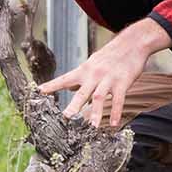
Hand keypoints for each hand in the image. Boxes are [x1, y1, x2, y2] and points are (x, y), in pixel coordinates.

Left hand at [36, 18, 171, 127]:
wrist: (132, 43)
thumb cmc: (110, 55)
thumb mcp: (92, 63)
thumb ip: (81, 77)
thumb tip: (69, 87)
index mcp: (84, 70)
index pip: (65, 79)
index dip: (52, 85)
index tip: (39, 91)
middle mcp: (94, 75)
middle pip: (82, 93)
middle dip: (74, 106)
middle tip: (66, 118)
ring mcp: (108, 79)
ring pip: (100, 98)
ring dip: (96, 113)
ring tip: (92, 127)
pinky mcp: (123, 83)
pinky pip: (119, 100)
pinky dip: (116, 112)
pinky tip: (114, 124)